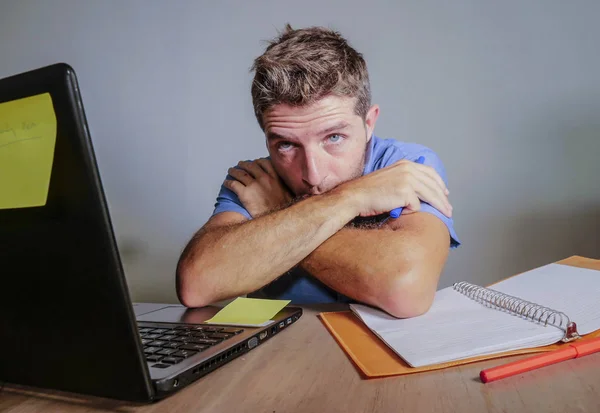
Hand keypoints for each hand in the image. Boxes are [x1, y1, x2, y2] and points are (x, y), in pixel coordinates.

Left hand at [224, 158, 292, 217]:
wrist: (277, 221)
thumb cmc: (284, 210)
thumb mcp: (290, 195)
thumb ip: (286, 187)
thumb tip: (286, 186)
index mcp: (276, 178)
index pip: (265, 163)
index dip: (258, 162)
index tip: (255, 162)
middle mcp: (264, 179)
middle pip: (251, 167)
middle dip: (244, 165)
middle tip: (241, 165)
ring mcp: (253, 185)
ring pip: (240, 174)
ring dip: (234, 171)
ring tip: (231, 171)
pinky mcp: (244, 194)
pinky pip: (233, 184)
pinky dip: (228, 183)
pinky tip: (226, 183)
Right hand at [337, 159, 451, 217]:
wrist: (355, 196)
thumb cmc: (370, 192)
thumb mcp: (390, 178)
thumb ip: (405, 179)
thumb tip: (421, 190)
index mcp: (405, 164)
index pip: (430, 172)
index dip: (439, 184)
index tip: (445, 193)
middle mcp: (408, 169)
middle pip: (434, 184)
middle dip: (443, 198)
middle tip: (449, 209)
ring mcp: (407, 180)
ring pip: (431, 195)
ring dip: (440, 206)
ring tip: (446, 215)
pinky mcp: (405, 192)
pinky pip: (416, 206)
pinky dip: (411, 212)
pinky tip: (404, 213)